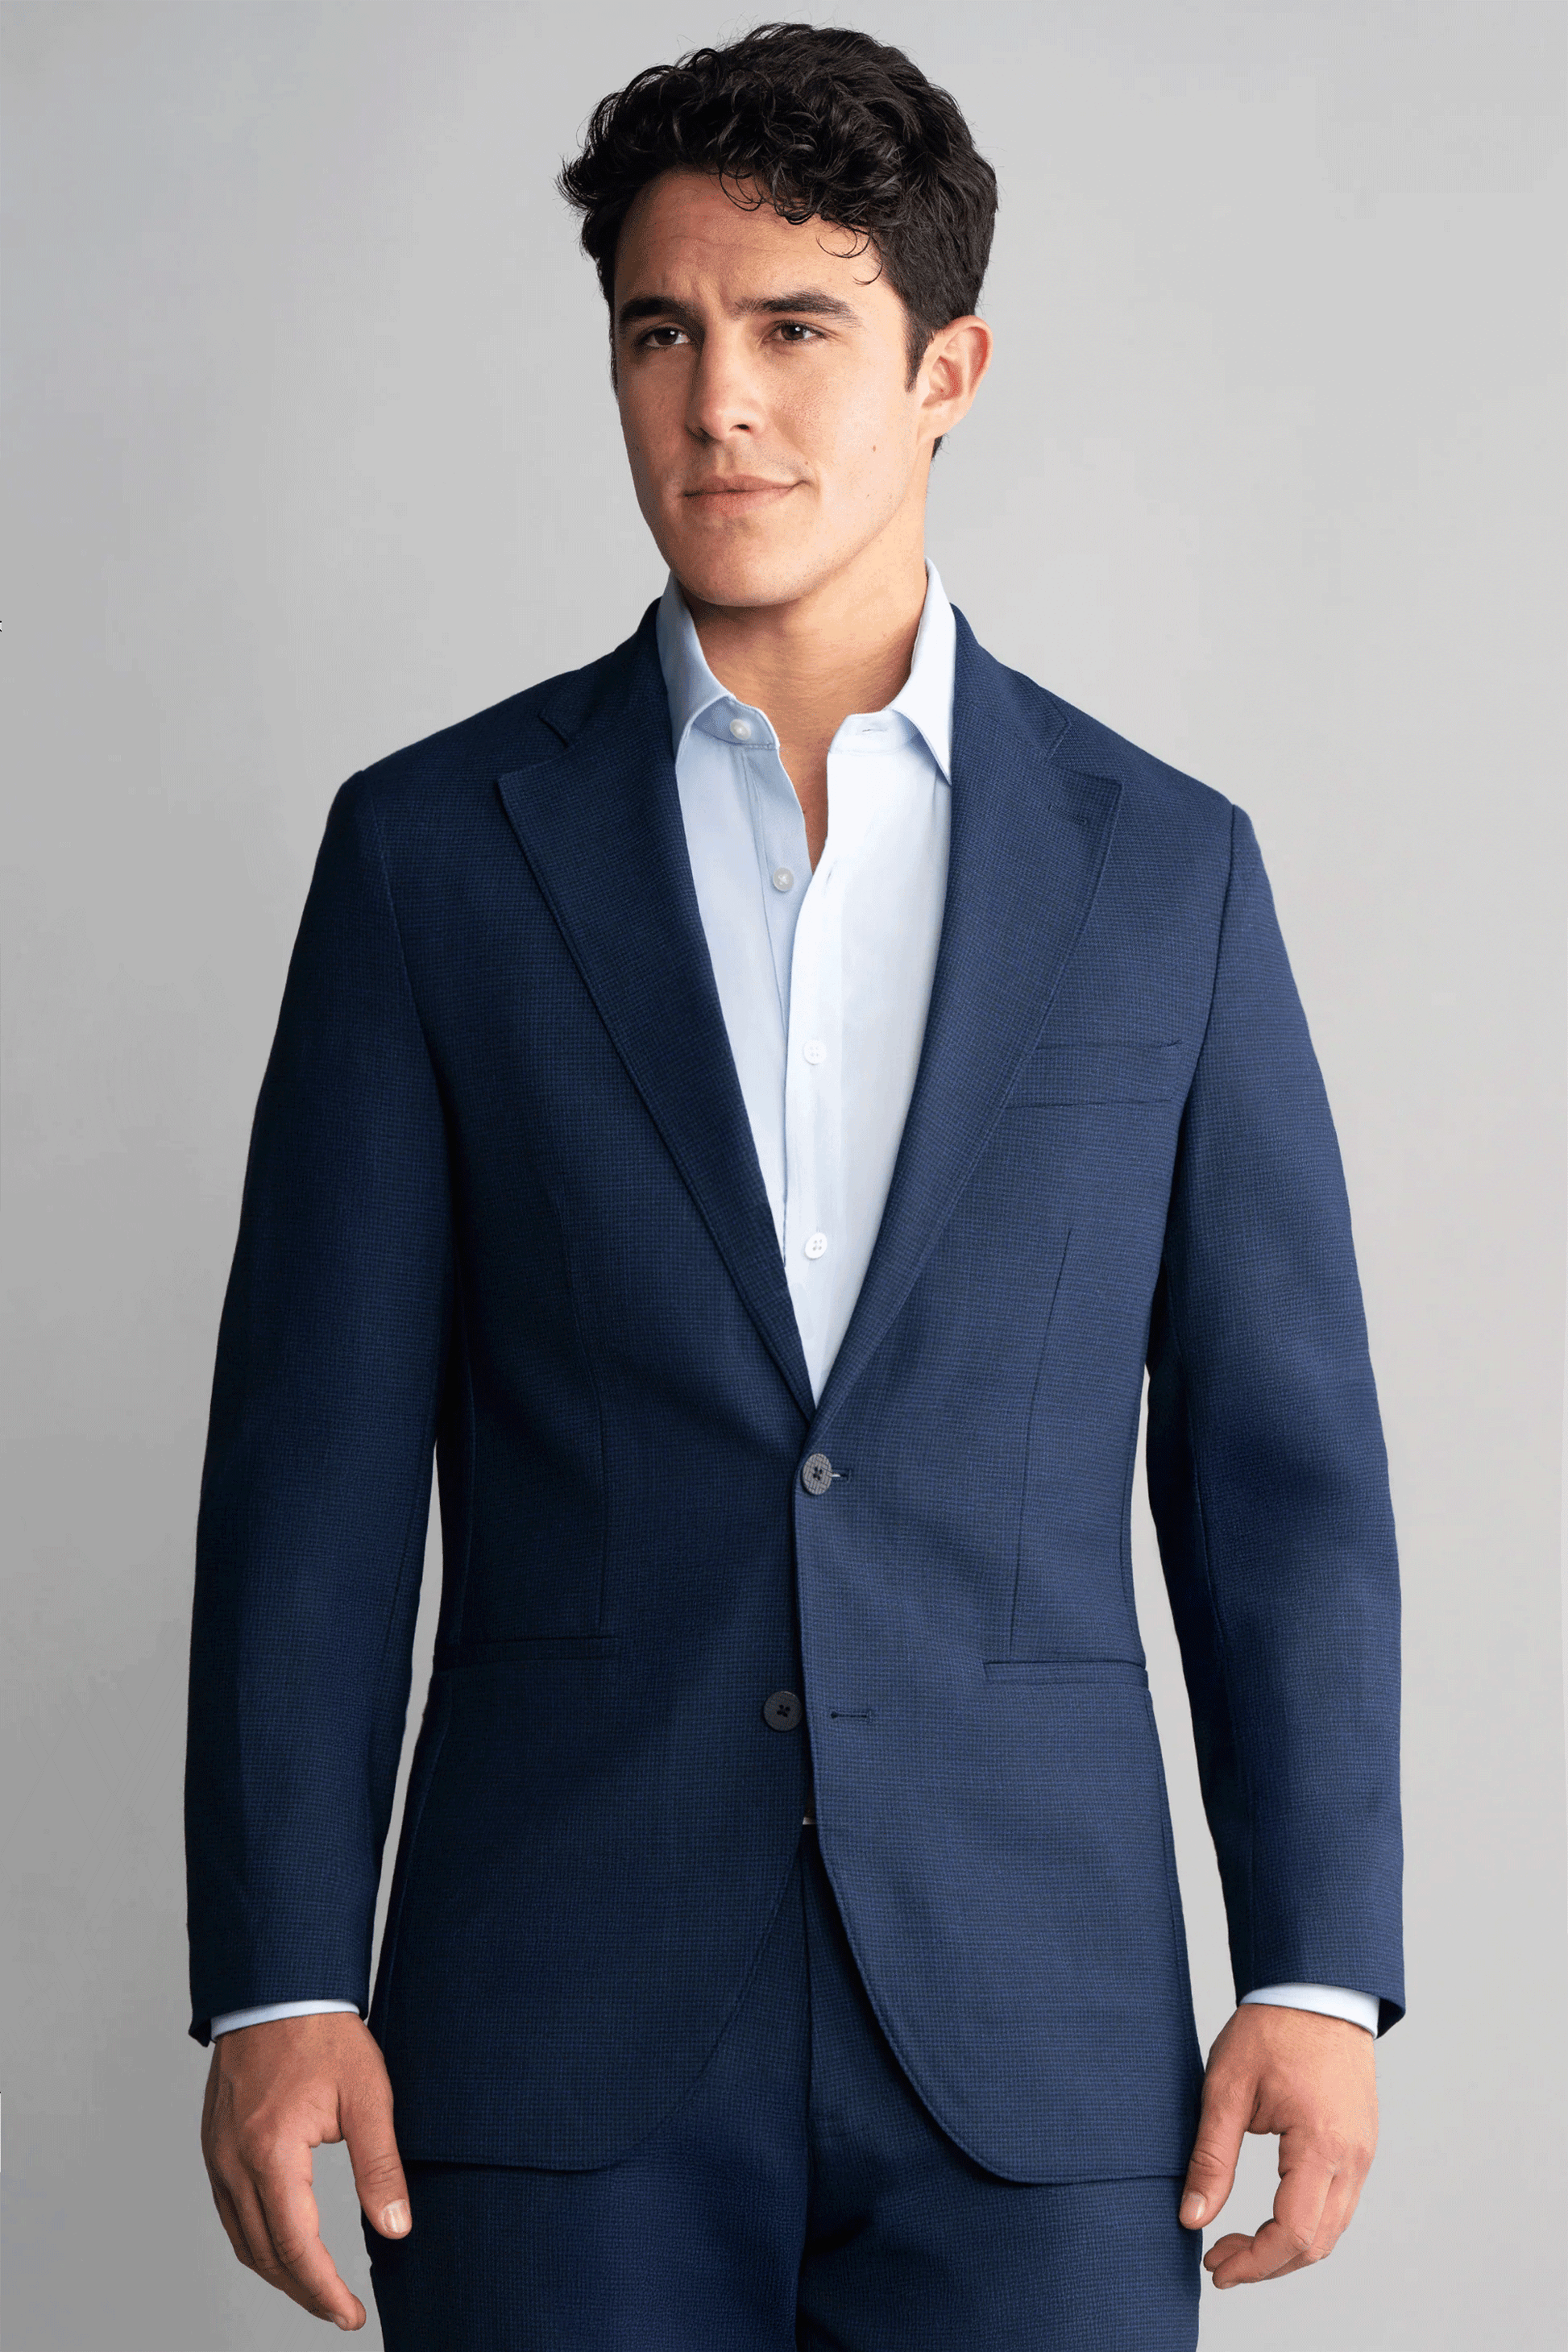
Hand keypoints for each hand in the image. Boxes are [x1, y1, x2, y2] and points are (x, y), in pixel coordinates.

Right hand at [201, 2012, 410, 2329]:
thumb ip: (381, 2165)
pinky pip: (229, 2212)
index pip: (296, 2249)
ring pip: (241, 2239)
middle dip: (303, 2292)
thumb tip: (396, 2229)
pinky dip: (256, 2240)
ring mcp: (218, 2155)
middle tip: (340, 2310)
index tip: (352, 2316)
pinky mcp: (215, 2145)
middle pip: (264, 2255)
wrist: (276, 1986)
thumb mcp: (367, 2095)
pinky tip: (283, 2243)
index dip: (325, 2292)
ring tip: (317, 2288)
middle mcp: (234, 2163)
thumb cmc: (323, 2034)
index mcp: (271, 2154)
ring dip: (277, 2272)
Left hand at [1179, 2003, 1377, 2287]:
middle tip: (1219, 2261)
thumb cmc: (1270, 2029)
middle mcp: (1352, 2158)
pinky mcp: (1361, 2145)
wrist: (1316, 1988)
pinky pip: (1338, 2204)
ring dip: (1286, 2249)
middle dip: (1267, 2265)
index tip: (1214, 2266)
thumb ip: (1211, 2158)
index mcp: (1321, 2145)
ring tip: (1236, 2244)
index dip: (1253, 2262)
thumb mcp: (1226, 2089)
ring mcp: (1363, 2154)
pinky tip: (1269, 2216)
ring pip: (1332, 2230)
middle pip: (1317, 2244)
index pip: (1292, 2233)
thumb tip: (1192, 2219)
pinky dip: (1305, 2224)